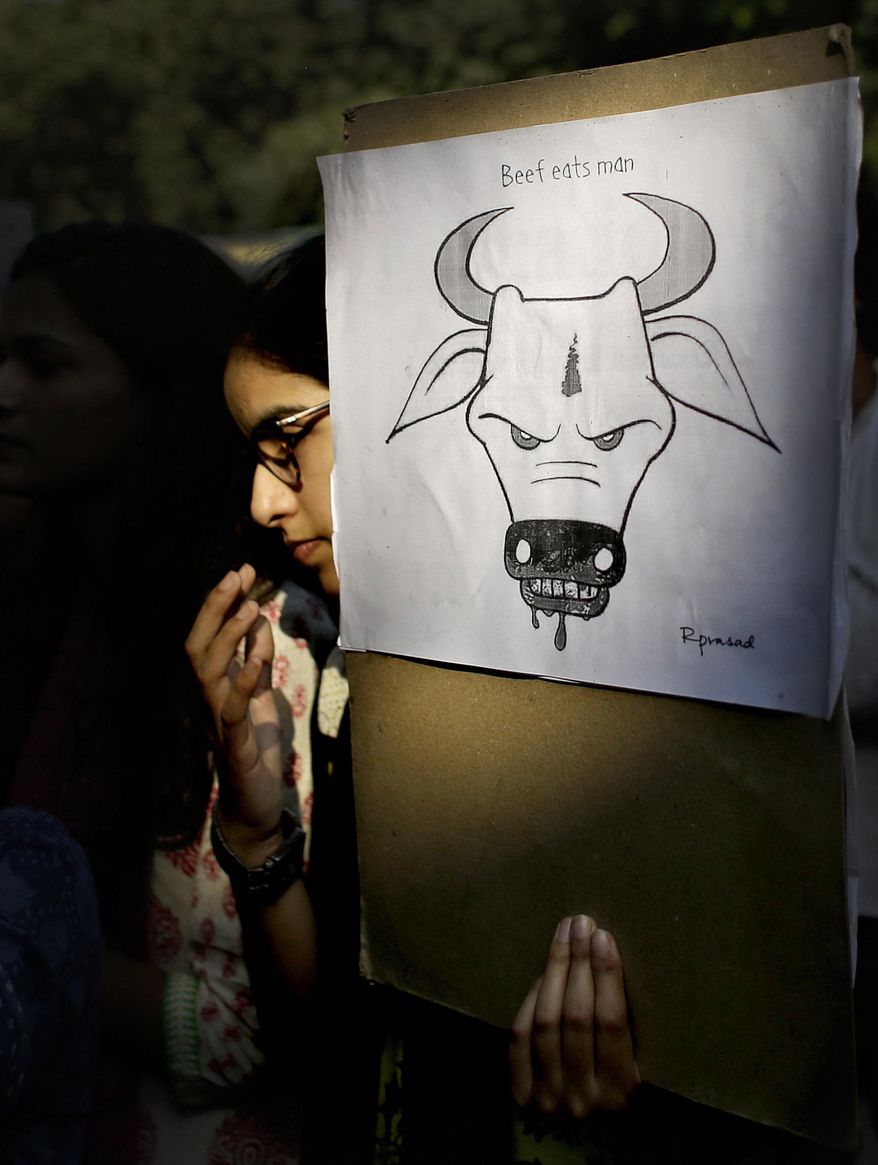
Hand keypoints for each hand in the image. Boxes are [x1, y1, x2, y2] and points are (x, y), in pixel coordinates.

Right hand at [185, 564, 283, 863]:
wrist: (254, 807)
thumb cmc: (255, 751)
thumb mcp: (261, 697)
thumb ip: (257, 663)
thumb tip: (258, 624)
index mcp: (217, 686)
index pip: (209, 637)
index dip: (221, 604)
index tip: (241, 571)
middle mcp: (210, 700)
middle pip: (199, 646)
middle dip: (216, 608)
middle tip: (236, 576)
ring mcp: (218, 722)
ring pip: (208, 671)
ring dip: (228, 637)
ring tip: (250, 607)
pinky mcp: (234, 746)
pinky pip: (232, 710)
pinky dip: (241, 683)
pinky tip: (255, 661)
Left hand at [509, 915, 638, 1117]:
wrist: (580, 1139)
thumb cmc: (613, 1080)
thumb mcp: (634, 1062)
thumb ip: (622, 1022)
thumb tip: (604, 949)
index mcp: (623, 1090)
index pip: (612, 1022)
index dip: (606, 975)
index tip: (603, 937)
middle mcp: (585, 1099)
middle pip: (577, 1016)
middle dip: (579, 963)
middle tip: (580, 924)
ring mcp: (550, 1098)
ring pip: (547, 1020)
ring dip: (555, 970)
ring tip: (563, 936)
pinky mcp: (522, 1093)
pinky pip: (521, 1035)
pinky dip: (531, 1000)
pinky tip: (544, 972)